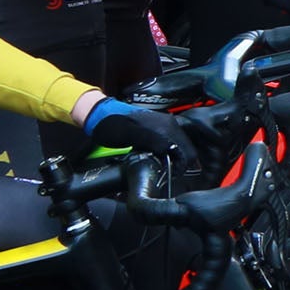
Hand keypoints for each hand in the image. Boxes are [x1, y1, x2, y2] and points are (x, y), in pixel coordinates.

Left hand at [74, 96, 196, 165]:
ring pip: (182, 148)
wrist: (101, 114)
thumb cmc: (112, 126)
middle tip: (165, 172)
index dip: (180, 167)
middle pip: (188, 150)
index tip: (168, 175)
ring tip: (162, 166)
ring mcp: (168, 125)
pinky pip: (174, 144)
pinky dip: (170, 153)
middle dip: (179, 164)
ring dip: (175, 159)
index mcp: (167, 126)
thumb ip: (151, 142)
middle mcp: (172, 124)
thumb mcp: (129, 135)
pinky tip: (158, 156)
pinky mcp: (163, 127)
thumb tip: (170, 151)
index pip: (187, 152)